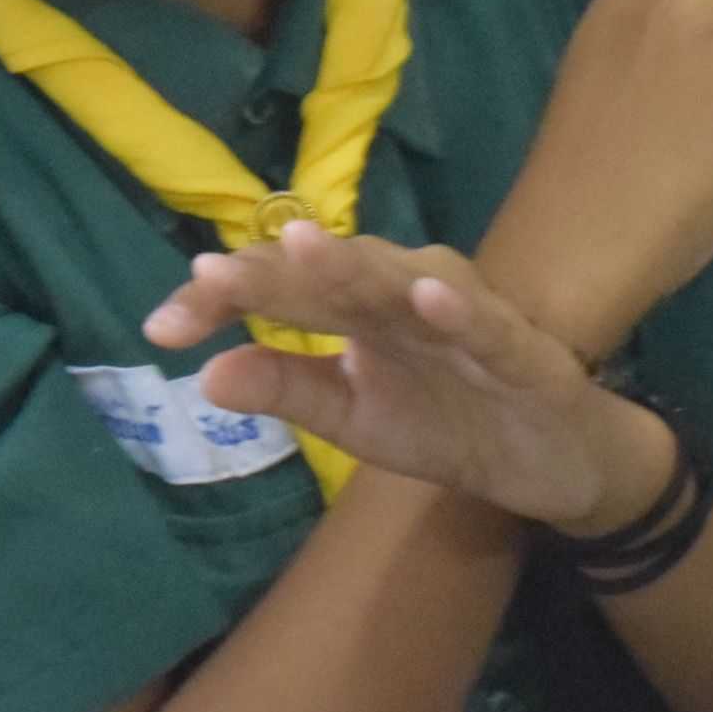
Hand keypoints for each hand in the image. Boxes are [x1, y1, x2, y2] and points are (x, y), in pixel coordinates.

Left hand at [145, 228, 680, 533]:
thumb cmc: (446, 422)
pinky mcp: (519, 348)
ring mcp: (462, 313)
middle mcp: (402, 290)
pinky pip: (486, 325)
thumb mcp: (352, 418)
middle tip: (208, 276)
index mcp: (356, 305)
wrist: (550, 464)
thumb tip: (203, 376)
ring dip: (353, 264)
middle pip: (328, 272)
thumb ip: (285, 389)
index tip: (161, 326)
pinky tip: (424, 295)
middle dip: (267, 272)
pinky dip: (457, 308)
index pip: (279, 288)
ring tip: (301, 247)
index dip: (221, 299)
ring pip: (399, 280)